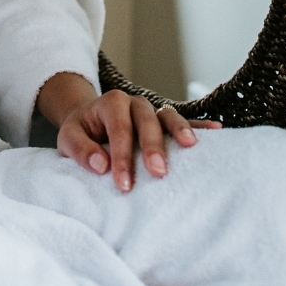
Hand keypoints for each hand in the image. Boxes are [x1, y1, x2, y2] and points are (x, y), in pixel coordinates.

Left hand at [54, 86, 221, 191]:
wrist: (88, 121)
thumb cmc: (81, 132)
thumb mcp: (68, 138)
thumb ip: (80, 149)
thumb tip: (101, 164)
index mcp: (109, 103)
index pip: (118, 128)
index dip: (122, 156)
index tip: (124, 183)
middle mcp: (133, 102)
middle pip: (146, 120)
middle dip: (152, 146)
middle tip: (158, 172)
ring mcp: (152, 110)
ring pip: (168, 115)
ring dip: (179, 130)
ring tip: (190, 146)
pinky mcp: (165, 122)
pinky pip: (185, 121)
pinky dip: (199, 126)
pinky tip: (218, 131)